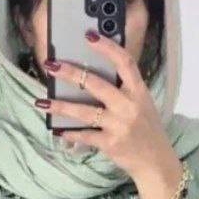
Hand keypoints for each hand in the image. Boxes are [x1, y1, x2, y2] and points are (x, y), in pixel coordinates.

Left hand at [37, 30, 180, 192]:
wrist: (156, 162)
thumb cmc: (147, 131)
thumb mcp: (143, 104)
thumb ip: (126, 90)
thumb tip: (95, 76)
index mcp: (139, 91)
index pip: (124, 62)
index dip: (107, 47)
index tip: (89, 36)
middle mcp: (128, 106)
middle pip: (95, 83)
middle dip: (70, 73)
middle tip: (51, 65)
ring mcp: (119, 125)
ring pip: (84, 111)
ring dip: (60, 106)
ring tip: (41, 102)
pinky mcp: (110, 144)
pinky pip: (85, 136)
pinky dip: (70, 133)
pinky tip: (57, 129)